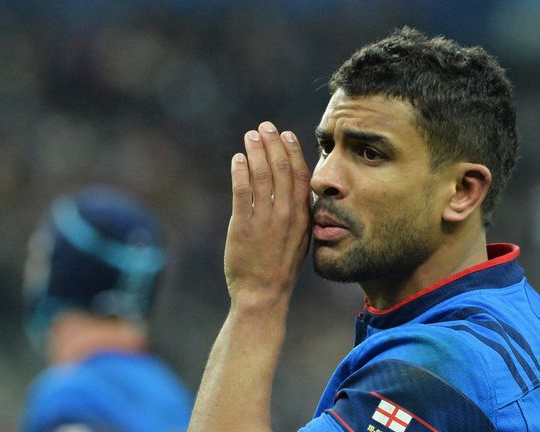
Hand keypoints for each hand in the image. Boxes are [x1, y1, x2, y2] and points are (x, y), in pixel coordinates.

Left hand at [224, 121, 310, 309]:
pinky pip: (242, 192)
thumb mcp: (300, 239)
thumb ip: (300, 214)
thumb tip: (298, 190)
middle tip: (265, 126)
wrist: (264, 294)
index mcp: (302, 217)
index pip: (300, 176)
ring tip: (250, 136)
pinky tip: (238, 159)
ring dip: (256, 151)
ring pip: (262, 176)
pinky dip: (240, 171)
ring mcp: (265, 220)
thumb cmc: (281, 267)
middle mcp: (286, 215)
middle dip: (273, 144)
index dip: (293, 152)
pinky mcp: (243, 227)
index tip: (286, 135)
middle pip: (281, 169)